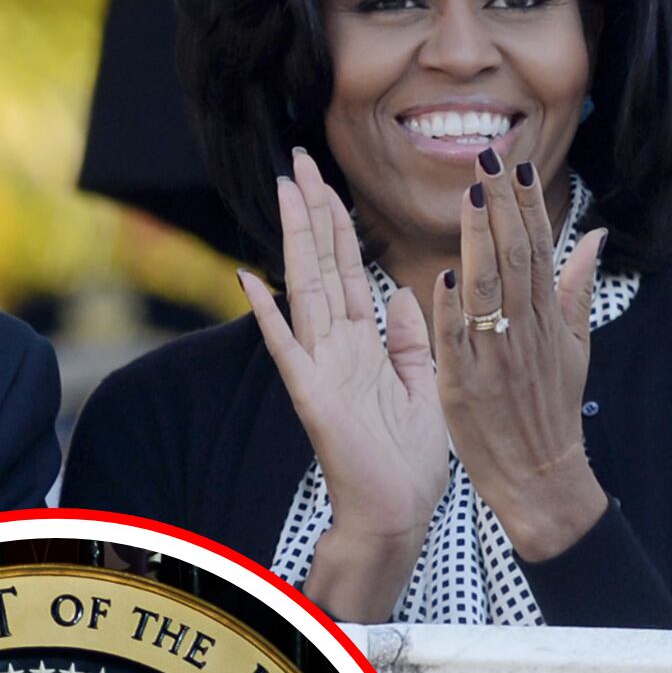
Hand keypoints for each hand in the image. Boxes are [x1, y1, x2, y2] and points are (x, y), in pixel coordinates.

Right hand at [241, 149, 448, 619]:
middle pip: (322, 265)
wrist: (398, 512)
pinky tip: (247, 279)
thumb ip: (410, 339)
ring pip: (305, 288)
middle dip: (311, 211)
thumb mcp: (424, 384)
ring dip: (294, 239)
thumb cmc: (409, 461)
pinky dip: (267, 314)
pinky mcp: (311, 396)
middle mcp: (336, 347)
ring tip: (284, 192)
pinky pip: (286, 348)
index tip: (326, 179)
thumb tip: (401, 294)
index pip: (349, 269)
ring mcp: (320, 368)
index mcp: (364, 344)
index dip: (338, 223)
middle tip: (298, 160)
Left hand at [434, 155, 608, 561]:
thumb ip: (577, 288)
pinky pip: (458, 341)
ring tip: (471, 197)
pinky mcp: (464, 386)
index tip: (517, 165)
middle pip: (514, 258)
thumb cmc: (552, 407)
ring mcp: (494, 357)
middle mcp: (524, 331)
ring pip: (488, 290)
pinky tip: (446, 273)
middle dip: (502, 207)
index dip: (527, 206)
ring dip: (479, 242)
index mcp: (547, 318)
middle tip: (488, 159)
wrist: (541, 474)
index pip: (538, 249)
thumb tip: (595, 235)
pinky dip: (452, 309)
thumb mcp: (576, 345)